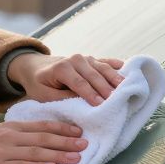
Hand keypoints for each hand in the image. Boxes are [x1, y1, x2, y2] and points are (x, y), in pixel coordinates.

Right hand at [0, 120, 88, 163]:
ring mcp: (4, 152)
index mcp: (11, 128)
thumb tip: (38, 137)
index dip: (62, 129)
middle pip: (44, 139)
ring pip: (37, 152)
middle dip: (66, 142)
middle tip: (86, 144)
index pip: (42, 126)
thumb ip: (16, 134)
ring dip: (58, 155)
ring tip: (76, 158)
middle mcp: (10, 137)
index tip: (79, 131)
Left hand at [8, 53, 124, 105]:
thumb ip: (61, 99)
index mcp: (61, 68)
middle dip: (105, 88)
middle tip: (116, 101)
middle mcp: (75, 60)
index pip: (79, 83)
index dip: (90, 94)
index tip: (100, 105)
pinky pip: (106, 62)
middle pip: (94, 75)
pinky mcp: (93, 60)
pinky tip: (127, 70)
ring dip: (115, 78)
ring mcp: (86, 58)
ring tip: (126, 88)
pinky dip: (117, 65)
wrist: (37, 67)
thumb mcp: (44, 95)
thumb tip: (82, 103)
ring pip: (103, 68)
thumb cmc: (40, 84)